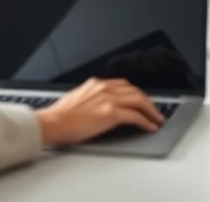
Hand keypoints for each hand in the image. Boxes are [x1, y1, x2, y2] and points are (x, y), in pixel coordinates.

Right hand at [34, 78, 164, 146]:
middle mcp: (104, 88)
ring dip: (151, 110)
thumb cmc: (58, 116)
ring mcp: (109, 99)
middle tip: (154, 110)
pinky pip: (135, 116)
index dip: (135, 93)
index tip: (141, 100)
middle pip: (134, 91)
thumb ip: (91, 99)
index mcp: (96, 84)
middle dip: (147, 101)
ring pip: (139, 100)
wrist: (51, 123)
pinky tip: (150, 126)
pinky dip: (146, 121)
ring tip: (157, 118)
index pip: (123, 85)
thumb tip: (99, 108)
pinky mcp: (111, 113)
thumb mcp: (77, 100)